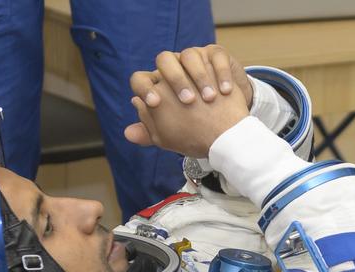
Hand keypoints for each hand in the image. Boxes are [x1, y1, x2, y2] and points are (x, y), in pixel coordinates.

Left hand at [124, 68, 248, 157]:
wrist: (227, 123)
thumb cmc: (195, 127)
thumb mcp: (171, 133)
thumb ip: (149, 133)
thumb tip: (128, 133)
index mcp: (157, 85)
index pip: (140, 79)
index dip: (145, 88)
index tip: (155, 103)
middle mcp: (173, 67)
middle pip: (164, 60)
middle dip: (175, 79)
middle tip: (187, 101)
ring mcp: (195, 59)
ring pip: (190, 56)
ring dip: (199, 77)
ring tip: (209, 99)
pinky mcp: (216, 56)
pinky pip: (217, 58)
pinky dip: (222, 73)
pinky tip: (225, 91)